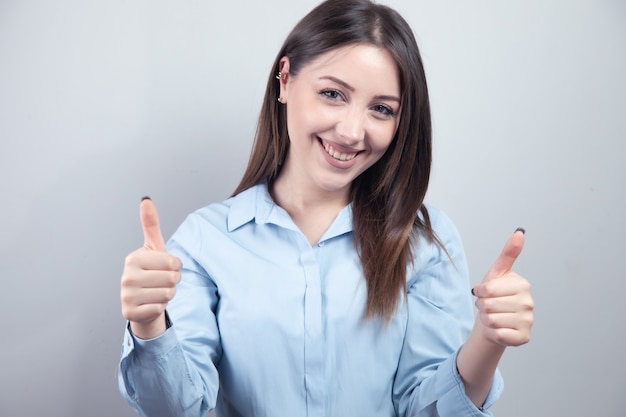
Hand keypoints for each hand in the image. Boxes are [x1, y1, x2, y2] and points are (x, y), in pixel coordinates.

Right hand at [120, 198, 181, 338]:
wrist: (142, 301)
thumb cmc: (152, 271)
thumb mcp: (153, 248)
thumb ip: (151, 225)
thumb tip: (146, 200)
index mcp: (133, 259)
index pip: (172, 262)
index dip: (176, 266)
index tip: (166, 267)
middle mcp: (126, 277)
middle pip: (171, 279)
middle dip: (173, 281)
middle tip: (162, 281)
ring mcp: (126, 296)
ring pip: (167, 294)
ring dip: (168, 295)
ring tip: (157, 292)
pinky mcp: (129, 313)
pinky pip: (160, 308)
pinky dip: (160, 307)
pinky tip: (151, 303)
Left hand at [471, 229, 533, 346]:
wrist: (494, 320)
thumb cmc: (494, 294)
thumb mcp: (497, 272)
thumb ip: (508, 252)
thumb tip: (520, 232)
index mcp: (523, 285)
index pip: (487, 290)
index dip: (479, 292)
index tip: (484, 292)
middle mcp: (529, 303)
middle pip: (488, 306)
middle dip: (481, 307)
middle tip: (488, 306)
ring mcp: (528, 321)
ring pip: (491, 321)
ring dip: (486, 320)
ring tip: (493, 316)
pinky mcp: (524, 338)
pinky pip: (498, 335)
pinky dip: (492, 333)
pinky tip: (498, 329)